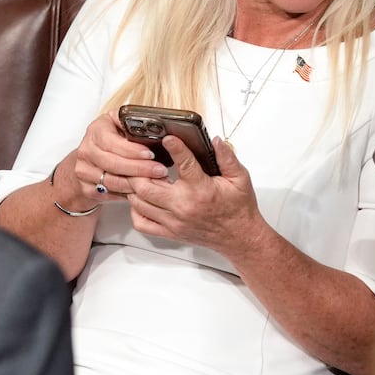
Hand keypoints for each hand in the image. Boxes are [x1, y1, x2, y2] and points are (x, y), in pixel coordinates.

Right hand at [57, 110, 168, 207]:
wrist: (89, 160)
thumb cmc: (110, 141)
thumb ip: (134, 126)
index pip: (112, 142)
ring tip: (154, 182)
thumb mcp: (121, 126)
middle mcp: (87, 149)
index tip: (150, 154)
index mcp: (97, 130)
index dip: (132, 150)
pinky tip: (140, 190)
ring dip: (134, 183)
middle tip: (159, 171)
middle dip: (139, 168)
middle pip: (112, 163)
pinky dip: (126, 193)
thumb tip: (161, 130)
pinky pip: (108, 193)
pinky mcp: (86, 187)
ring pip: (111, 181)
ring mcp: (83, 170)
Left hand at [126, 135, 268, 256]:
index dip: (173, 147)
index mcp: (201, 189)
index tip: (168, 138)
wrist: (239, 236)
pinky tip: (143, 199)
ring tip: (140, 176)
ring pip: (139, 203)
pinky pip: (141, 223)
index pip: (183, 163)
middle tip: (143, 159)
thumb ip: (227, 157)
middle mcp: (183, 206)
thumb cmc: (238, 208)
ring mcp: (173, 221)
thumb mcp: (239, 178)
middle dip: (140, 170)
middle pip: (146, 186)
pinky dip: (136, 210)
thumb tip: (215, 141)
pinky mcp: (170, 232)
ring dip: (135, 188)